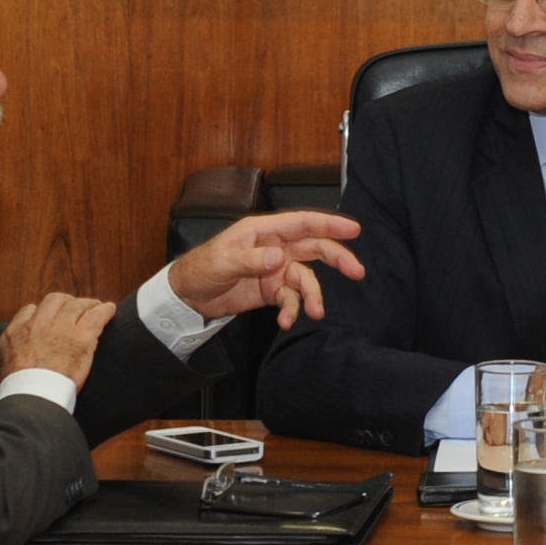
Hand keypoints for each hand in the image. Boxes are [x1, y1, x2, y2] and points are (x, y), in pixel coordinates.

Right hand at [0, 293, 113, 383]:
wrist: (32, 397)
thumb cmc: (19, 389)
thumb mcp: (3, 365)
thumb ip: (11, 351)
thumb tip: (18, 352)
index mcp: (17, 332)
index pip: (30, 310)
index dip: (42, 311)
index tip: (51, 316)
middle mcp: (39, 324)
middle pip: (55, 301)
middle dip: (67, 302)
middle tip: (76, 307)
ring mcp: (61, 328)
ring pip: (76, 305)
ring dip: (87, 304)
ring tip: (96, 306)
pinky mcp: (82, 338)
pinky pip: (96, 316)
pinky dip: (104, 311)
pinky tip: (110, 310)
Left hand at [163, 209, 367, 326]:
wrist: (188, 297)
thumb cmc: (201, 268)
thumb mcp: (222, 261)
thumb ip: (252, 259)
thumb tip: (280, 258)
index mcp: (263, 231)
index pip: (302, 223)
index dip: (329, 224)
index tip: (354, 230)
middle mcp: (274, 248)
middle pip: (314, 248)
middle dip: (337, 258)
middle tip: (357, 271)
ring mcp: (275, 270)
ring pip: (305, 279)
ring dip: (312, 296)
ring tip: (315, 313)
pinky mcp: (271, 291)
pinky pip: (291, 299)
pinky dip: (292, 310)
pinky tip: (285, 321)